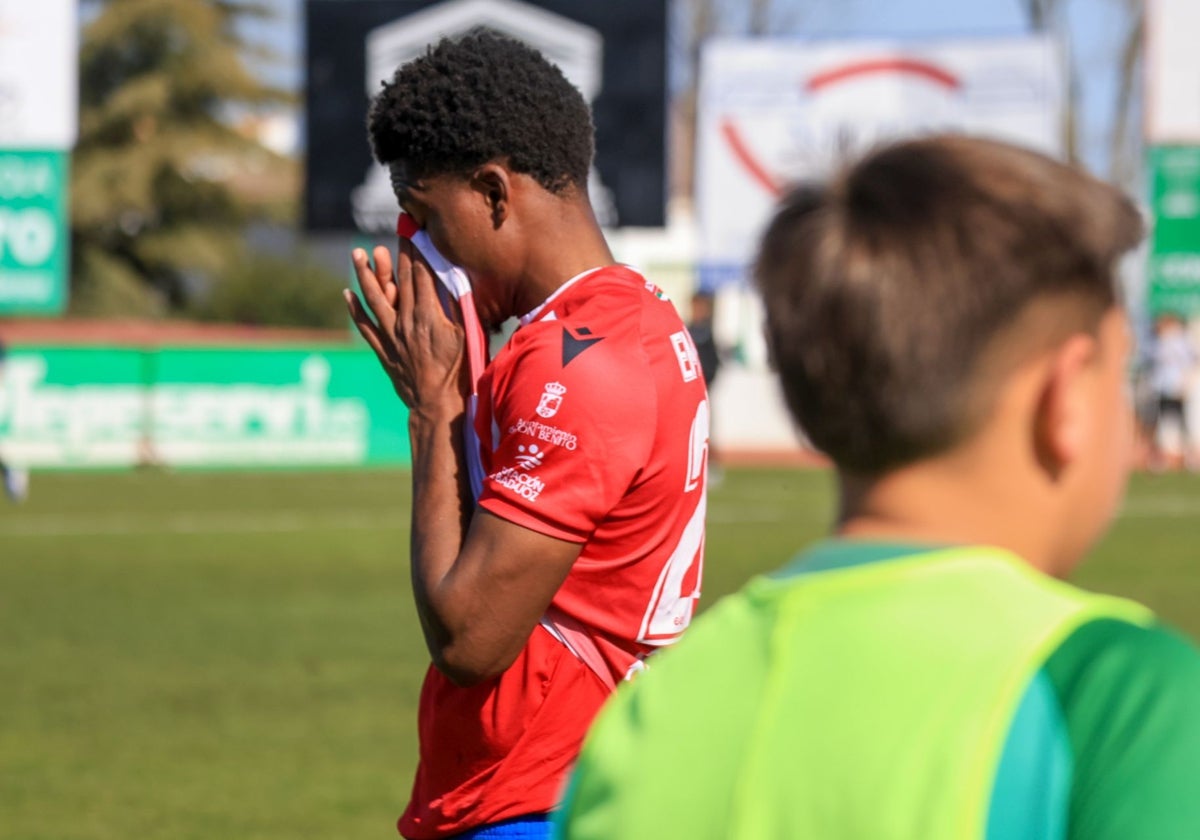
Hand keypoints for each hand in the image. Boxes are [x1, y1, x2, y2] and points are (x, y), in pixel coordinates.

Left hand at [345, 240, 466, 415]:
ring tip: (357, 252)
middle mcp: (405, 322)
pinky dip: (355, 310)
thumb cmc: (460, 373)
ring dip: (365, 274)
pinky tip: (347, 293)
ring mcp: (391, 337)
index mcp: (428, 316)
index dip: (417, 250)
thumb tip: (455, 279)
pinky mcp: (384, 351)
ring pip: (374, 299)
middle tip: (393, 231)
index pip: (421, 274)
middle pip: (399, 280)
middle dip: (397, 253)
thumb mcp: (467, 336)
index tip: (414, 230)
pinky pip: (365, 327)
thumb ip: (458, 307)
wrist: (438, 406)